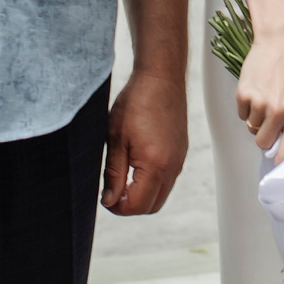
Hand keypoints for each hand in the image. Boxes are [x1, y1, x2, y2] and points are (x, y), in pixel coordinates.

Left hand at [104, 66, 189, 215]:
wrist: (161, 77)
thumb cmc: (136, 103)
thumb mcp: (116, 139)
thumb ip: (114, 174)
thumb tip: (110, 200)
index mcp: (155, 165)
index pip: (136, 206)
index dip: (116, 207)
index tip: (103, 196)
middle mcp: (172, 167)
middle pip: (151, 206)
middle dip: (130, 206)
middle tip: (111, 190)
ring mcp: (179, 160)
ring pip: (161, 194)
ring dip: (141, 195)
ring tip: (121, 177)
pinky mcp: (180, 152)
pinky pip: (168, 180)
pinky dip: (152, 183)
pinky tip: (136, 166)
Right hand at [237, 14, 283, 161]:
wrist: (283, 37)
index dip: (281, 160)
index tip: (278, 164)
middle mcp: (279, 113)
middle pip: (263, 143)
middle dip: (265, 137)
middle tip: (269, 124)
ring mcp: (260, 104)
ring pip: (251, 127)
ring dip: (256, 118)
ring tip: (265, 98)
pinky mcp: (244, 94)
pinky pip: (242, 112)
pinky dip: (247, 106)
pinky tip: (256, 90)